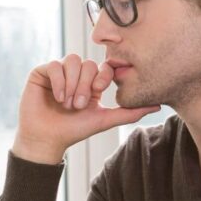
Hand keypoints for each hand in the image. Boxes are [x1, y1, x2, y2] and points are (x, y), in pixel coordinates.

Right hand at [13, 55, 159, 163]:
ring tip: (67, 103)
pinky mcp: (41, 73)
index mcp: (91, 83)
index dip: (103, 76)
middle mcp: (75, 75)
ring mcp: (58, 72)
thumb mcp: (104, 120)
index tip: (99, 92)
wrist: (46, 139)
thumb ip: (129, 112)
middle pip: (88, 63)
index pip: (103, 66)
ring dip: (72, 83)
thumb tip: (158, 106)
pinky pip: (54, 65)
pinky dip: (58, 82)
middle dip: (85, 85)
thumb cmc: (74, 131)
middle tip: (78, 106)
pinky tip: (57, 98)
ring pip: (72, 60)